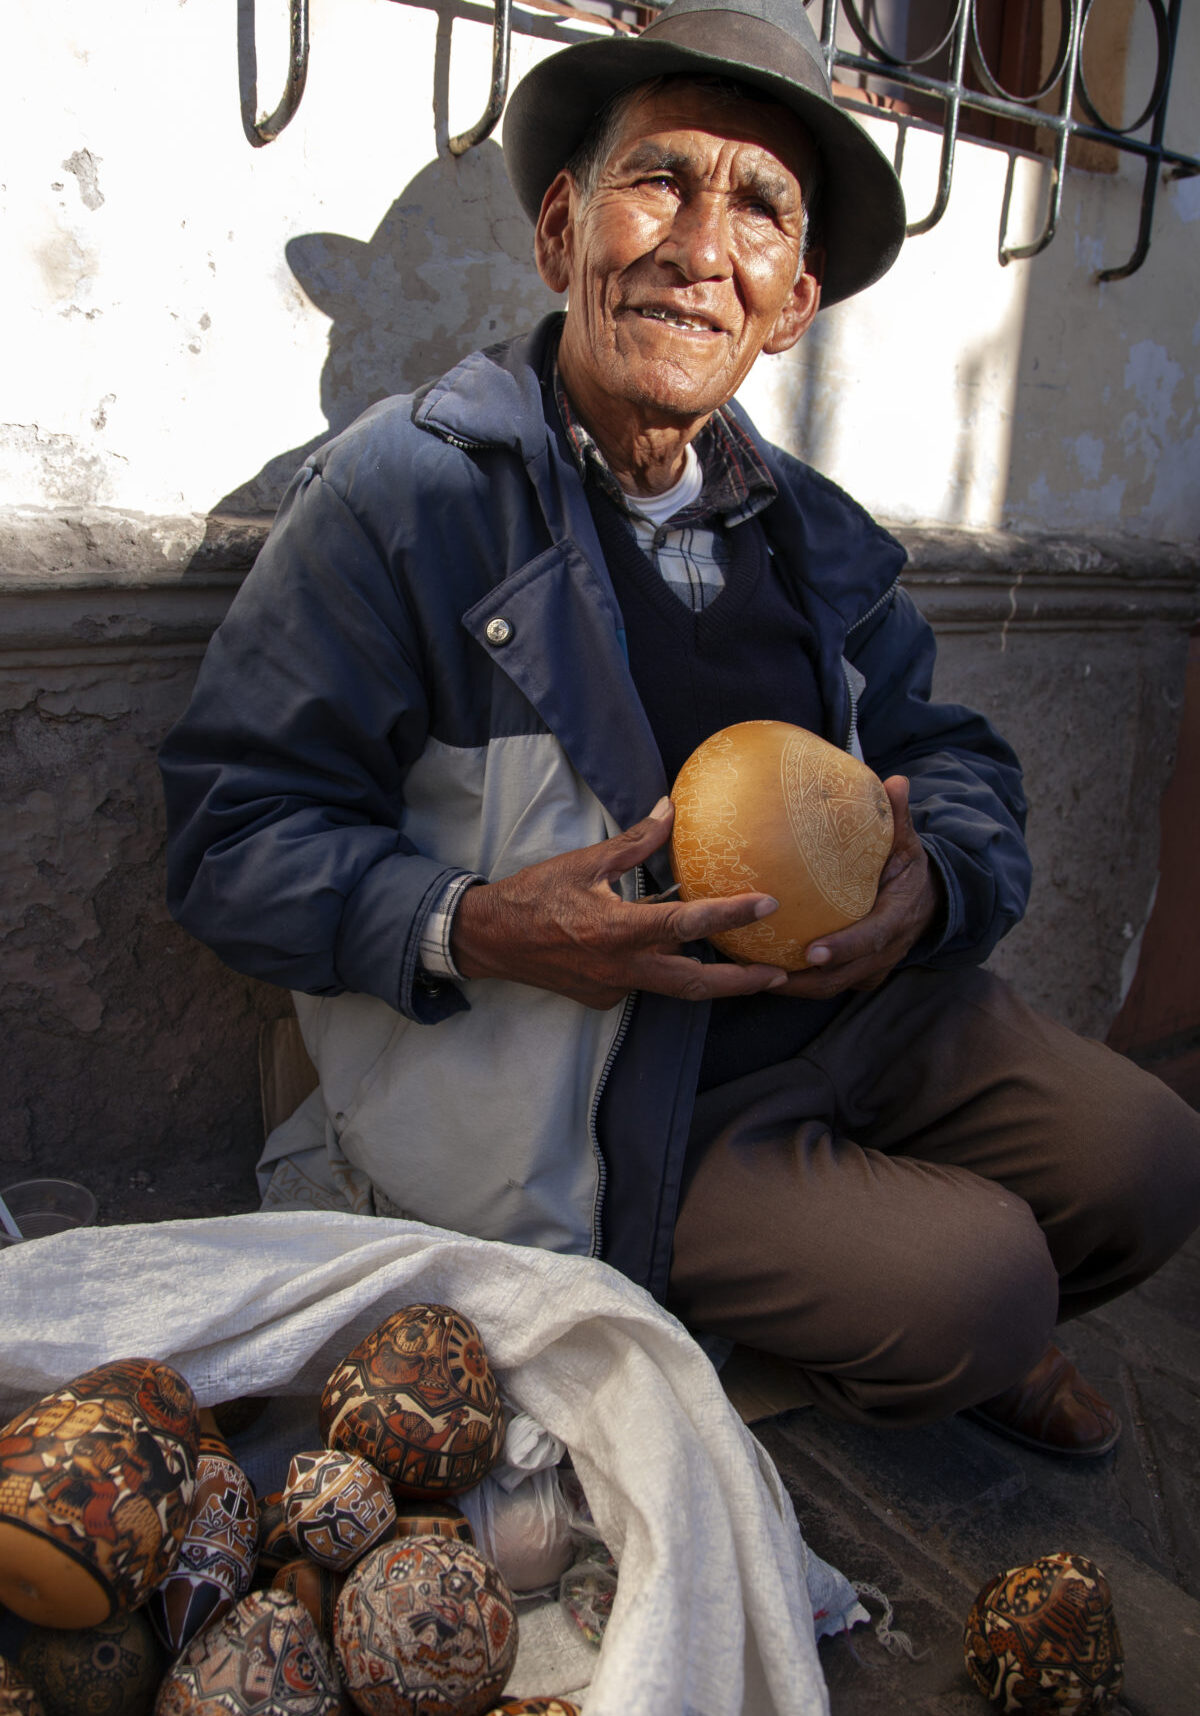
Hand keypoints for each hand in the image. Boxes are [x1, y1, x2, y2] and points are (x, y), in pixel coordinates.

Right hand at [449, 797, 788, 1008]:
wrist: (491, 940)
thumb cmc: (534, 896)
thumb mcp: (585, 862)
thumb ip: (635, 843)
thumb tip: (669, 811)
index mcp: (618, 928)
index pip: (688, 922)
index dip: (731, 914)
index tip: (768, 904)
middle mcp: (622, 967)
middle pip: (695, 984)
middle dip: (742, 983)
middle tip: (781, 973)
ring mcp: (613, 987)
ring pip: (673, 987)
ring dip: (710, 979)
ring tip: (748, 970)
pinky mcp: (604, 997)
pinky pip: (644, 983)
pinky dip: (661, 966)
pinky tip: (668, 950)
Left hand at [769, 776, 941, 999]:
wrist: (932, 903)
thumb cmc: (909, 869)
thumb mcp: (908, 843)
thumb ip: (898, 817)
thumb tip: (897, 782)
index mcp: (897, 916)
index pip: (871, 938)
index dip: (844, 948)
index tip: (813, 951)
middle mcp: (886, 949)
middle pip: (844, 975)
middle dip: (806, 980)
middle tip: (766, 972)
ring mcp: (875, 967)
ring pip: (832, 986)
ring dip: (796, 986)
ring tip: (756, 975)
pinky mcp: (862, 975)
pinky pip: (829, 984)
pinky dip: (801, 983)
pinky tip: (765, 972)